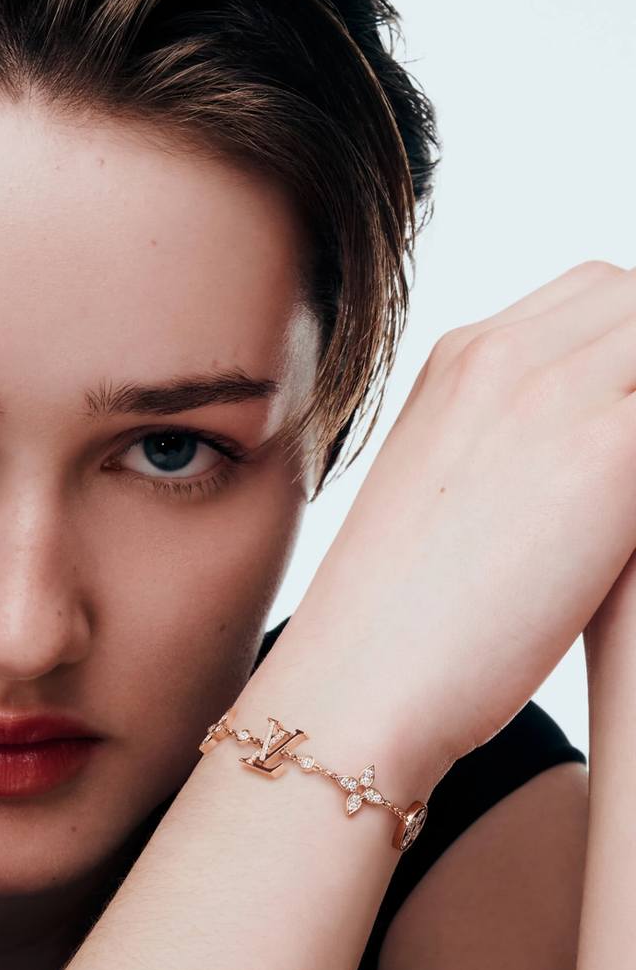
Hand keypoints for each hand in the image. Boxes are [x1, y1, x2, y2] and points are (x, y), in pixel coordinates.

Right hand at [282, 260, 635, 778]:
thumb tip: (567, 450)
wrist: (360, 676)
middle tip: (634, 444)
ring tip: (631, 484)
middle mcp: (500, 355)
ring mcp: (551, 395)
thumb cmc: (399, 608)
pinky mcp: (604, 455)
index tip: (631, 401)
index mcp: (459, 358)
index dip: (629, 336)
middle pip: (629, 296)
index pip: (591, 294)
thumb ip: (499, 437)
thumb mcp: (435, 484)